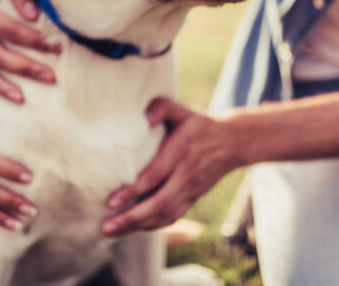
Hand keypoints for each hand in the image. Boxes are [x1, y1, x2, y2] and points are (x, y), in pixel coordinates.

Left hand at [101, 98, 240, 235]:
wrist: (232, 142)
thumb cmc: (199, 124)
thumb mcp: (182, 110)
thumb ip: (161, 107)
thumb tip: (144, 119)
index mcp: (180, 151)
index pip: (155, 176)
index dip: (132, 191)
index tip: (111, 201)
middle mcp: (186, 174)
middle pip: (158, 203)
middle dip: (131, 217)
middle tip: (106, 226)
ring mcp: (190, 189)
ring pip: (165, 215)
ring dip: (137, 226)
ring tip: (112, 230)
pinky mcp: (192, 198)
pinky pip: (172, 217)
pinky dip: (152, 226)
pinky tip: (133, 228)